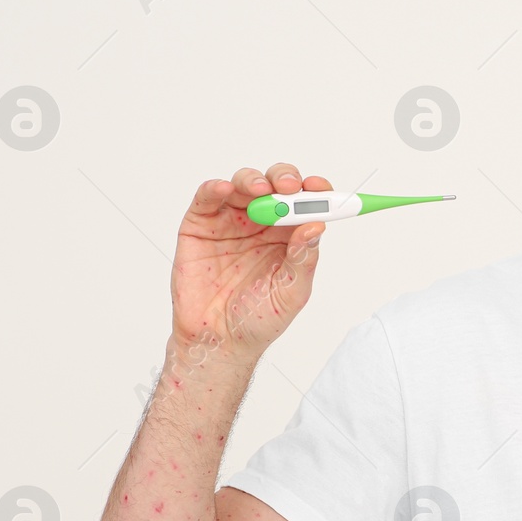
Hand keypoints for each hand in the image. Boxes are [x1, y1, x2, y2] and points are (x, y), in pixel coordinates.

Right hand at [170, 163, 329, 363]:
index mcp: (288, 237)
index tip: (321, 189)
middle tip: (289, 187)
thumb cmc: (257, 319)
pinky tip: (226, 189)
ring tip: (261, 191)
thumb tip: (317, 226)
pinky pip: (206, 199)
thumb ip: (303, 259)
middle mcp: (261, 224)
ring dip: (253, 180)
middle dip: (284, 179)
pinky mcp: (200, 226)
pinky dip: (215, 188)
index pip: (305, 204)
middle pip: (275, 187)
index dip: (315, 192)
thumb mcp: (291, 292)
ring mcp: (230, 222)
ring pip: (242, 185)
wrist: (218, 341)